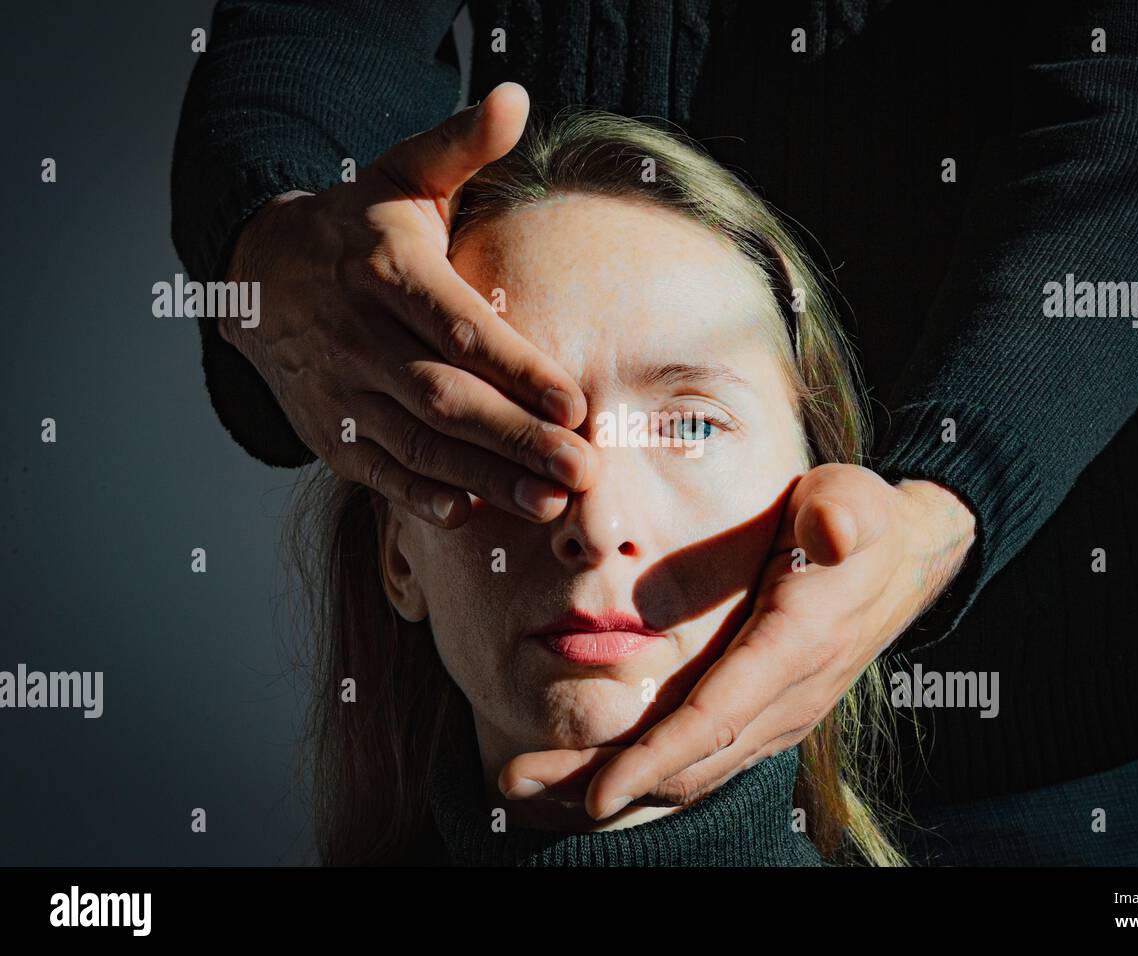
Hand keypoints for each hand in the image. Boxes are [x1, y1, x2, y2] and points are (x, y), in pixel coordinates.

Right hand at [221, 82, 596, 526]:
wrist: (258, 274)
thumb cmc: (356, 225)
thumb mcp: (400, 174)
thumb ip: (459, 144)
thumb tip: (514, 96)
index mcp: (384, 268)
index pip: (458, 325)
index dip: (515, 368)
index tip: (575, 403)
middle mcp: (358, 333)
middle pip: (443, 396)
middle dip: (516, 438)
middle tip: (582, 471)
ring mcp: (339, 388)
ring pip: (416, 443)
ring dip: (483, 477)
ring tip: (547, 504)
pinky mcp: (328, 430)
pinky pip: (375, 470)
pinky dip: (418, 495)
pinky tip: (470, 513)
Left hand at [497, 464, 975, 817]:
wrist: (903, 559)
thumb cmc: (861, 519)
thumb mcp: (855, 500)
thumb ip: (842, 515)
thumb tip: (834, 529)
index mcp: (795, 645)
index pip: (718, 714)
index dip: (656, 755)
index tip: (596, 791)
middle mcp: (785, 698)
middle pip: (687, 760)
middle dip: (602, 778)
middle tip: (514, 781)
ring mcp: (775, 715)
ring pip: (689, 771)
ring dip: (608, 783)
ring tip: (528, 786)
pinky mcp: (761, 716)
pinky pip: (698, 759)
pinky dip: (640, 775)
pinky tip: (584, 776)